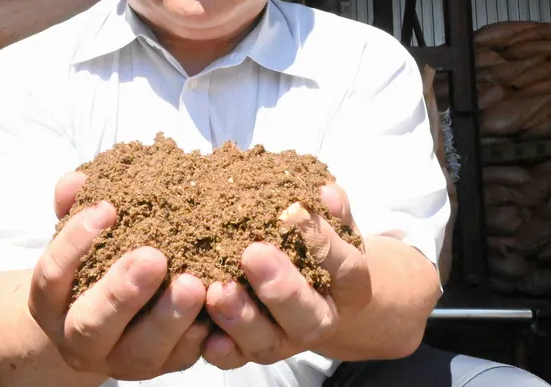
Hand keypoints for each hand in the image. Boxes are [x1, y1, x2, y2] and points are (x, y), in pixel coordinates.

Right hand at [28, 172, 209, 380]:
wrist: (100, 319)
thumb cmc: (92, 261)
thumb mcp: (79, 233)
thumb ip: (75, 207)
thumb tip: (75, 181)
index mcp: (51, 302)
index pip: (52, 275)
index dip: (75, 243)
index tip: (107, 207)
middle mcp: (78, 339)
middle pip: (91, 326)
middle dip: (122, 293)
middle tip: (153, 257)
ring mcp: (119, 360)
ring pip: (139, 354)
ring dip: (168, 320)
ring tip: (194, 284)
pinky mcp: (161, 368)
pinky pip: (179, 361)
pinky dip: (198, 339)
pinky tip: (214, 310)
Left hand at [202, 183, 370, 368]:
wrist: (315, 291)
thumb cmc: (318, 247)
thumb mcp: (334, 224)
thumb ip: (332, 211)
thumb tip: (326, 193)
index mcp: (348, 287)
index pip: (342, 266)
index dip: (319, 241)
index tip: (290, 211)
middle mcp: (318, 320)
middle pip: (305, 315)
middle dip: (279, 287)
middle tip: (253, 254)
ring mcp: (284, 340)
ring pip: (265, 341)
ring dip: (240, 318)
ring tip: (218, 290)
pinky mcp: (250, 353)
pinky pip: (233, 358)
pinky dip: (218, 349)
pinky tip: (202, 331)